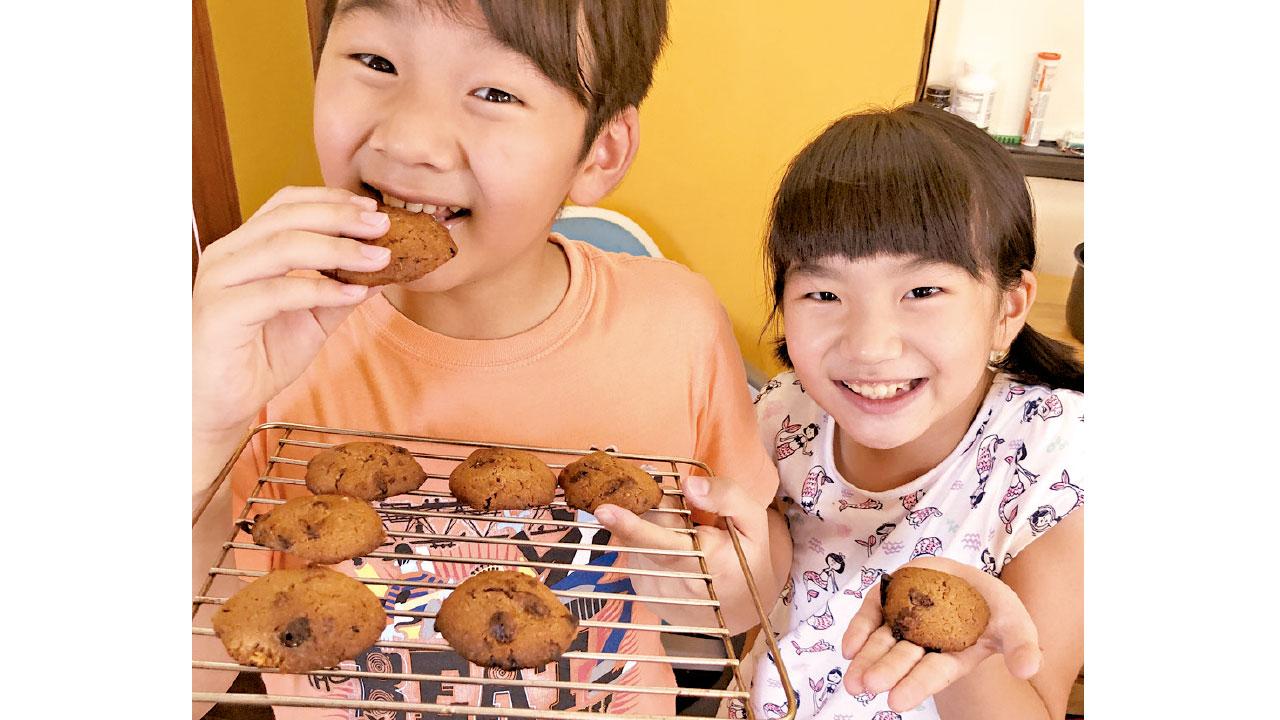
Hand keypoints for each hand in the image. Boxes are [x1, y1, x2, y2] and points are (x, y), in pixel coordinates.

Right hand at [192, 186, 390, 445]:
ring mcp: (219, 281)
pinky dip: (320, 289)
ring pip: (282, 247)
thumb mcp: (311, 320)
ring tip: (379, 258)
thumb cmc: (257, 358)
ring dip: (338, 249)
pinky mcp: (221, 312)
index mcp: (244, 248)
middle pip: (287, 217)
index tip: (372, 208)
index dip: (331, 200)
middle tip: (382, 225)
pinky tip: (354, 293)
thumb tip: (383, 268)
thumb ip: (340, 292)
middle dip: (340, 217)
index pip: (286, 204)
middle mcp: (227, 256)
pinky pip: (277, 292)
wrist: (215, 405)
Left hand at [593, 475, 788, 632]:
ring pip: (638, 541)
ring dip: (654, 528)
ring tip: (687, 537)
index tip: (605, 510)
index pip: (664, 544)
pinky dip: (650, 544)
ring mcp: (656, 590)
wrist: (740, 608)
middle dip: (656, 511)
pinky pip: (637, 554)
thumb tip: (688, 485)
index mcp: (709, 562)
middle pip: (644, 532)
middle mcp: (676, 582)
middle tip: (684, 513)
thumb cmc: (746, 556)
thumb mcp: (753, 520)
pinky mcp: (644, 592)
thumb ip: (726, 496)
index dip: (632, 526)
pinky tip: (676, 551)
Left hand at [841, 556, 1041, 711]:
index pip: (933, 672)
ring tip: (852, 678)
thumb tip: (1028, 668)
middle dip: (885, 671)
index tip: (896, 701)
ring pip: (881, 642)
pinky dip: (858, 630)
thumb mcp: (1014, 621)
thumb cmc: (993, 606)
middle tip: (866, 686)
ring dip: (865, 659)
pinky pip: (871, 615)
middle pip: (902, 658)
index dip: (916, 685)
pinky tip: (848, 648)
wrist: (969, 578)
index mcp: (953, 654)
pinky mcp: (889, 599)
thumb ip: (1021, 644)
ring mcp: (904, 620)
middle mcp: (925, 642)